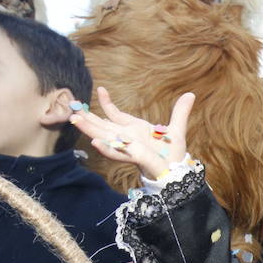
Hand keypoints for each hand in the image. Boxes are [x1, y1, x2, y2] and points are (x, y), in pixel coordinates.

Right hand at [70, 87, 194, 179]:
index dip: (107, 104)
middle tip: (72, 110)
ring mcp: (129, 148)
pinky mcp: (135, 157)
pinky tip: (95, 142)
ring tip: (75, 120)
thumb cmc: (173, 154)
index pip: (115, 115)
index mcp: (134, 130)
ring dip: (90, 129)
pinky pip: (117, 153)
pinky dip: (106, 148)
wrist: (177, 172)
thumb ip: (180, 113)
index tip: (101, 89)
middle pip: (103, 126)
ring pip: (105, 137)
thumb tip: (190, 95)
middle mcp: (128, 138)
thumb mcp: (177, 130)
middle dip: (88, 119)